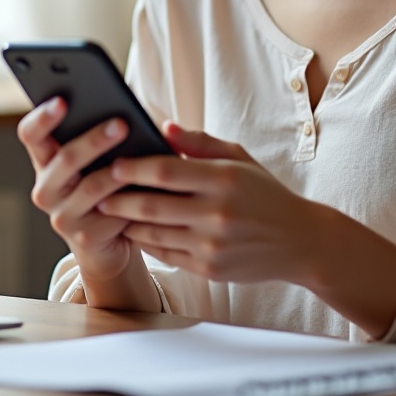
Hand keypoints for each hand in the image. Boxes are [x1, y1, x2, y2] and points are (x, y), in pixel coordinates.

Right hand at [16, 98, 138, 284]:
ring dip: (119, 170)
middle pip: (65, 159)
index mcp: (46, 160)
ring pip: (91, 186)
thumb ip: (102, 134)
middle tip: (122, 124)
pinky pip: (110, 213)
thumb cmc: (108, 185)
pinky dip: (131, 199)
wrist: (110, 240)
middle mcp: (46, 188)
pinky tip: (149, 188)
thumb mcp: (100, 158)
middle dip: (95, 140)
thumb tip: (124, 111)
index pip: (31, 134)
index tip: (62, 101)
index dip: (42, 118)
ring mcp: (61, 215)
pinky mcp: (83, 237)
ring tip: (143, 157)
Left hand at [98, 122, 318, 285]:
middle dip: (118, 197)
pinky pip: (165, 254)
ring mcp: (211, 244)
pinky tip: (133, 230)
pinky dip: (145, 241)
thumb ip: (200, 142)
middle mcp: (216, 213)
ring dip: (126, 221)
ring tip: (108, 209)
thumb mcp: (240, 158)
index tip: (113, 162)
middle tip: (97, 189)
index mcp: (223, 179)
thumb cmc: (265, 194)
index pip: (166, 170)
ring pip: (153, 232)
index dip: (134, 167)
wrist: (299, 241)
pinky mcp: (208, 268)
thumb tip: (162, 127)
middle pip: (151, 204)